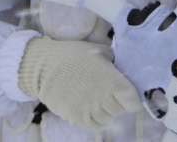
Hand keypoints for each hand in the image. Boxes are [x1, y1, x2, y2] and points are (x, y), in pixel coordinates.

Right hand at [18, 37, 140, 129]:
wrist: (43, 66)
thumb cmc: (72, 54)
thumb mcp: (97, 50)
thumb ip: (114, 61)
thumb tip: (122, 68)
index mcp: (111, 80)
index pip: (133, 101)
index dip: (132, 98)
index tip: (128, 93)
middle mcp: (103, 98)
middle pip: (121, 110)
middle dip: (118, 102)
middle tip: (109, 92)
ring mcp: (90, 110)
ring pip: (109, 118)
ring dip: (107, 110)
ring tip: (97, 98)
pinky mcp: (78, 118)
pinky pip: (96, 125)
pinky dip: (96, 118)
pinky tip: (90, 107)